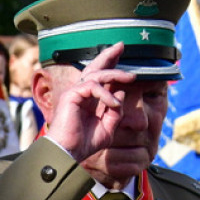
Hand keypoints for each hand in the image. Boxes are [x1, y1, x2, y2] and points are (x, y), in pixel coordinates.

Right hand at [44, 42, 137, 161]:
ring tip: (130, 78)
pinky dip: (105, 94)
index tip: (121, 54)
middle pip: (94, 68)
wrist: (69, 153)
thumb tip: (121, 91)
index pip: (100, 78)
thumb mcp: (108, 127)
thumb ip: (115, 111)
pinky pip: (92, 86)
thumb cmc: (84, 143)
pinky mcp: (71, 96)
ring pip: (96, 74)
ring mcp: (74, 93)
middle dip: (108, 56)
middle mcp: (80, 94)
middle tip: (122, 46)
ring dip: (114, 74)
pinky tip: (113, 104)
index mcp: (88, 100)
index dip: (110, 65)